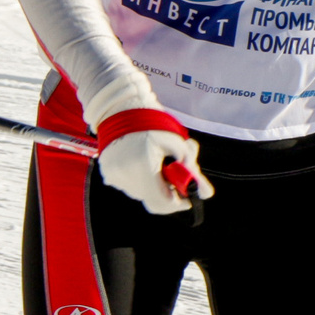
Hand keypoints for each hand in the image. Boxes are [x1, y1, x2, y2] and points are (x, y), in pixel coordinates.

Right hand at [98, 127, 214, 215]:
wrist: (121, 112)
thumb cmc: (153, 126)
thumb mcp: (178, 144)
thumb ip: (191, 170)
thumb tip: (205, 193)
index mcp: (143, 165)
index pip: (164, 201)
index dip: (179, 202)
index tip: (187, 198)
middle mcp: (126, 175)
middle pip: (153, 200)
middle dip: (168, 192)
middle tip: (174, 178)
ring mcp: (115, 177)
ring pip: (143, 194)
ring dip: (154, 185)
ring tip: (156, 162)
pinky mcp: (109, 176)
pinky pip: (131, 186)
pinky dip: (141, 180)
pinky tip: (143, 162)